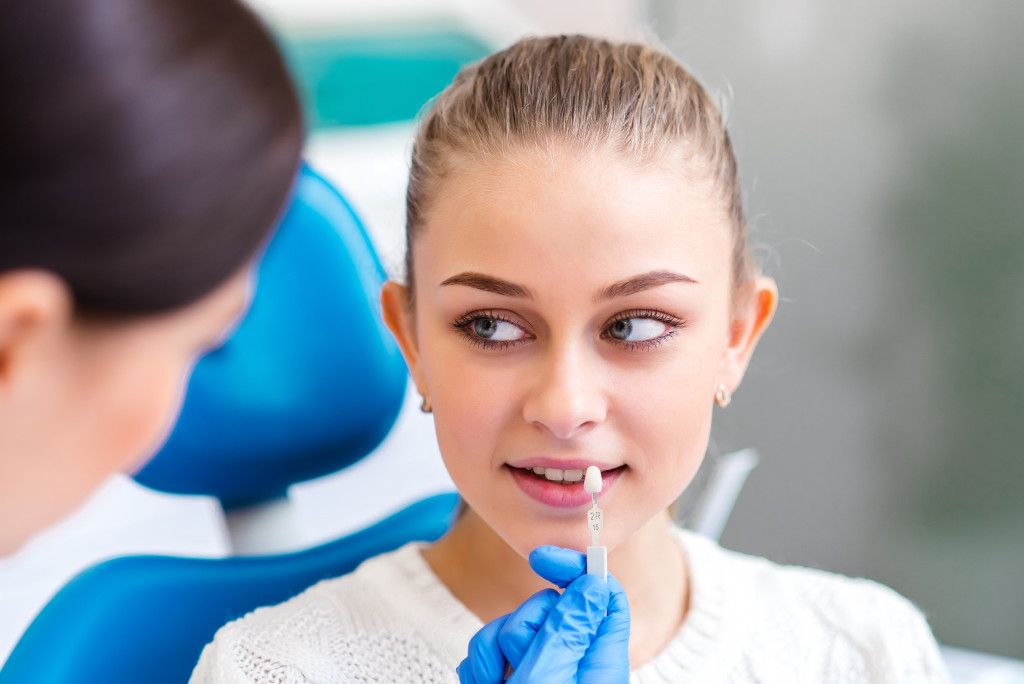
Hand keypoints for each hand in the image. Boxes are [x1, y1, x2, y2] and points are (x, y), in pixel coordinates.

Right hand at [456, 546, 629, 682]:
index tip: (542, 558)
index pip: (602, 596)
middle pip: (547, 607)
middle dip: (521, 626)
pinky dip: (482, 665)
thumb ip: (570, 627)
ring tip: (497, 683)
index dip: (576, 568)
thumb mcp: (553, 674)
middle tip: (519, 663)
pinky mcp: (511, 678)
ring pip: (511, 628)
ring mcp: (540, 670)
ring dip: (495, 650)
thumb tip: (593, 581)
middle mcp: (572, 662)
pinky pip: (490, 651)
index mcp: (598, 660)